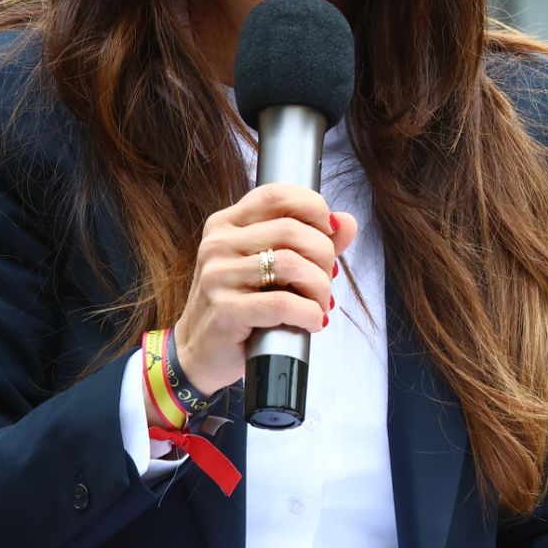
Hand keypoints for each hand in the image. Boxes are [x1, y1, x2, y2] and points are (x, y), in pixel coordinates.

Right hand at [170, 183, 356, 394]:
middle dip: (323, 255)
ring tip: (320, 304)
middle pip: (291, 230)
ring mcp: (218, 276)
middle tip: (327, 279)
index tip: (328, 232)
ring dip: (320, 287)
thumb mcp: (269, 267)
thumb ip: (309, 241)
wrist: (200, 353)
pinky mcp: (225, 310)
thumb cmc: (238, 306)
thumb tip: (347, 222)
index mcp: (226, 224)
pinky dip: (309, 313)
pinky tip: (312, 321)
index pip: (276, 195)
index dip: (313, 207)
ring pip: (291, 264)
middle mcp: (218, 244)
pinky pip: (282, 303)